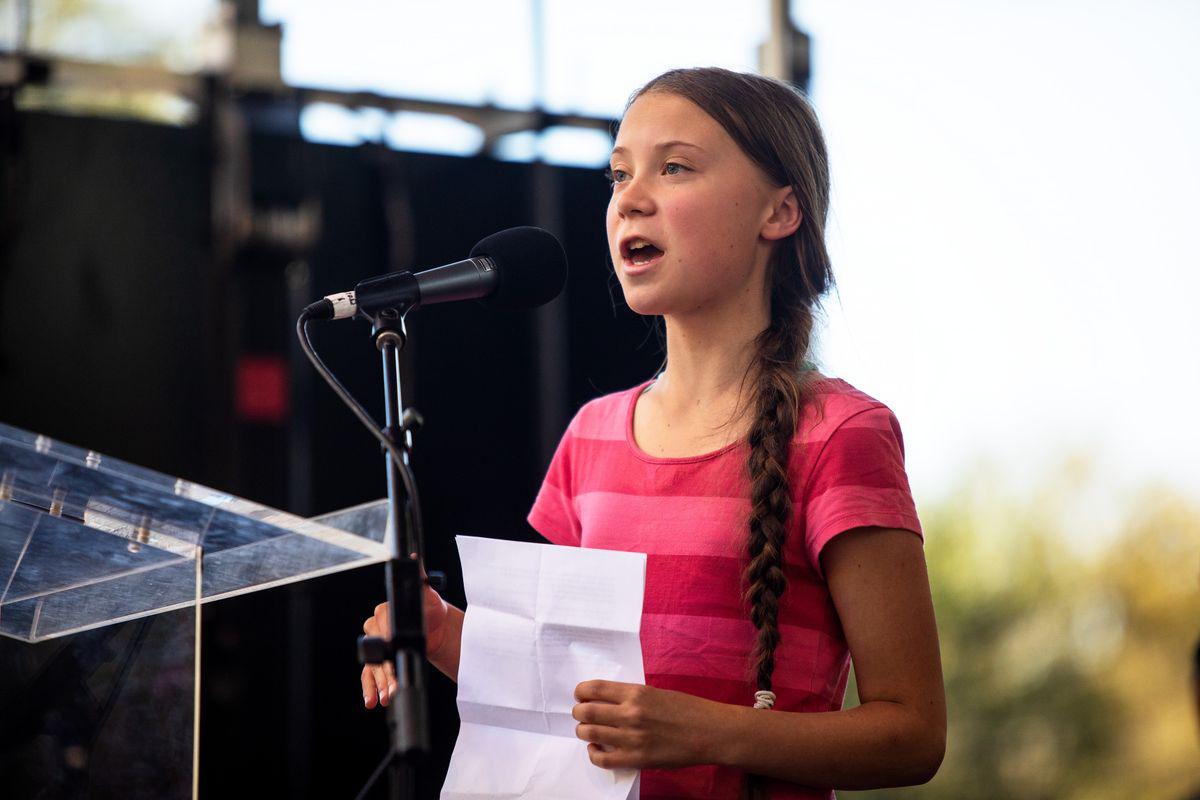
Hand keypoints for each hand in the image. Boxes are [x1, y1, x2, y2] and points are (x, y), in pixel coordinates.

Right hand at [360, 559, 450, 708]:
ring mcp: (377, 646)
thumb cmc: (432, 612)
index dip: (387, 640)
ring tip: (386, 695)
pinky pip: (369, 675)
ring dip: (378, 682)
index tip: (393, 650)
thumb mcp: (429, 596)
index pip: (381, 627)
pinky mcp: (379, 661)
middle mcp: (377, 627)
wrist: (438, 630)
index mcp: (385, 610)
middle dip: (384, 668)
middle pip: (375, 650)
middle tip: (393, 681)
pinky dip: (369, 688)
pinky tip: (374, 700)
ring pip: (371, 665)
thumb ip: (421, 581)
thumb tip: (414, 562)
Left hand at [572, 680, 721, 769]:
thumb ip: (631, 696)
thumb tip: (606, 700)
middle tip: (580, 713)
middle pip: (587, 711)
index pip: (594, 688)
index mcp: (636, 692)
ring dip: (583, 731)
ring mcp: (632, 738)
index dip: (581, 691)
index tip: (580, 695)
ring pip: (591, 733)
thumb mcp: (657, 693)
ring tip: (587, 731)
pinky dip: (593, 753)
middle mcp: (631, 713)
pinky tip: (596, 748)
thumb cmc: (687, 709)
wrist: (710, 732)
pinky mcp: (637, 759)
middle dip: (578, 712)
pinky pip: (603, 758)